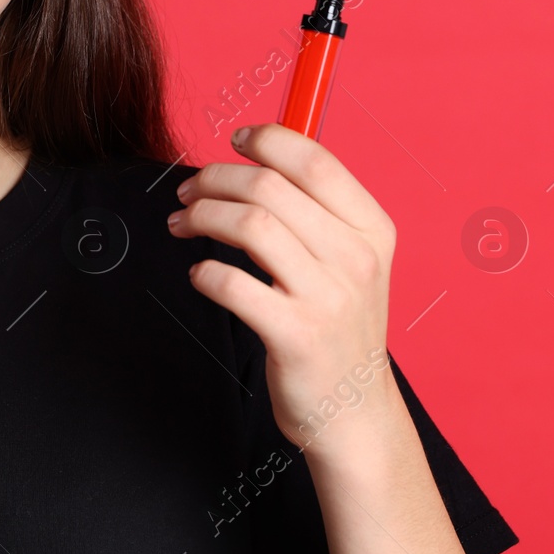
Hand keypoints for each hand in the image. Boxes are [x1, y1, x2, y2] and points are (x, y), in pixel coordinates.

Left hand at [167, 123, 398, 453]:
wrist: (354, 413)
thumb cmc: (338, 328)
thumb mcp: (350, 262)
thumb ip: (315, 211)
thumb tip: (253, 160)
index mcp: (371, 229)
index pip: (315, 160)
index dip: (267, 140)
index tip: (234, 140)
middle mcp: (356, 258)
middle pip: (269, 186)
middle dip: (215, 178)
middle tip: (188, 192)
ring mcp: (328, 298)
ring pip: (250, 224)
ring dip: (202, 216)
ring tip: (182, 224)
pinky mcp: (297, 336)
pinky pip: (233, 283)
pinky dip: (204, 272)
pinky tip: (200, 276)